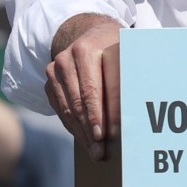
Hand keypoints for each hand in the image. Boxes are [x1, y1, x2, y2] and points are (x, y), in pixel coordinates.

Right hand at [45, 14, 122, 159]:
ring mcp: (56, 69)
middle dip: (92, 129)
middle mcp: (67, 58)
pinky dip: (73, 127)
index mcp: (87, 49)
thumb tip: (136, 110)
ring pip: (69, 108)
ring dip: (82, 134)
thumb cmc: (114, 49)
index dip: (104, 113)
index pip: (96, 89)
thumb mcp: (124, 55)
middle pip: (81, 101)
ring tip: (94, 152)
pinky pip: (61, 110)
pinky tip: (84, 140)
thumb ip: (127, 77)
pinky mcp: (50, 81)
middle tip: (101, 152)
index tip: (113, 135)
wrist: (90, 34)